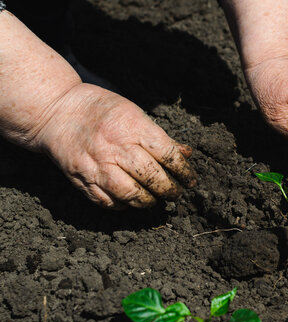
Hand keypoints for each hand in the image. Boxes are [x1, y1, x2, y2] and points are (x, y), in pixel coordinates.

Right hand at [32, 83, 196, 208]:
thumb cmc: (101, 110)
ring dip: (148, 201)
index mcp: (132, 127)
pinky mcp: (82, 179)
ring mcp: (97, 166)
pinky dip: (123, 205)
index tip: (190, 181)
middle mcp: (115, 148)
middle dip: (169, 190)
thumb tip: (186, 153)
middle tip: (176, 193)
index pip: (167, 154)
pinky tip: (131, 201)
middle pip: (152, 177)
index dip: (183, 171)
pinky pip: (108, 202)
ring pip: (130, 194)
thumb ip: (158, 136)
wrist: (56, 112)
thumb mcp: (133, 112)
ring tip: (155, 200)